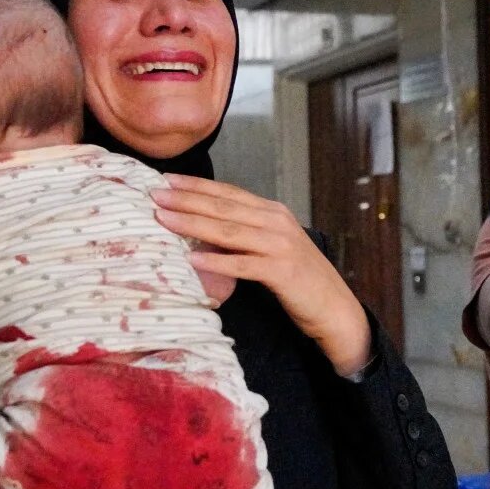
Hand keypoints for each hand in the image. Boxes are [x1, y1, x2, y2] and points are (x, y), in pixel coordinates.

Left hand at [152, 175, 372, 374]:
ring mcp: (281, 245)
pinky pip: (242, 264)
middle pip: (224, 207)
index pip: (229, 192)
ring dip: (193, 223)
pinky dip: (216, 261)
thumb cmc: (300, 280)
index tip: (166, 180)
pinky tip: (192, 259)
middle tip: (154, 194)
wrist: (335, 308)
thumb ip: (245, 234)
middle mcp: (277, 222)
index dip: (196, 185)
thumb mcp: (272, 248)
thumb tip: (203, 228)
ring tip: (163, 218)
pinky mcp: (282, 271)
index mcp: (274, 212)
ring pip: (228, 231)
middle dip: (186, 199)